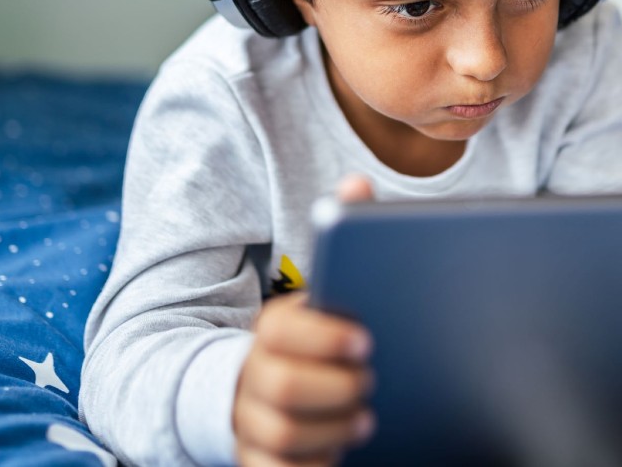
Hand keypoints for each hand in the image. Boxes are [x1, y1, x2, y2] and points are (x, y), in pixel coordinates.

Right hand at [233, 175, 376, 465]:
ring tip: (366, 419)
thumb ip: (343, 234)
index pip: (279, 332)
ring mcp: (251, 422)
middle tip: (371, 384)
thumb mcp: (326, 289)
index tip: (367, 339)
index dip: (323, 337)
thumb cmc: (313, 334)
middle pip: (279, 388)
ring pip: (281, 435)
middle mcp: (252, 375)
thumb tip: (357, 182)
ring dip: (328, 430)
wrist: (257, 389)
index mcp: (270, 330)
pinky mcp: (259, 460)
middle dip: (333, 388)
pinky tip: (340, 453)